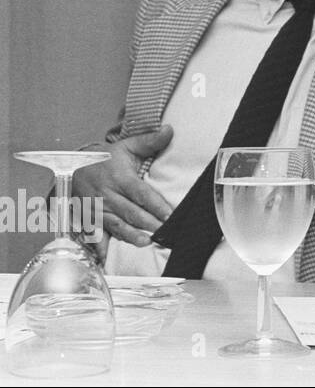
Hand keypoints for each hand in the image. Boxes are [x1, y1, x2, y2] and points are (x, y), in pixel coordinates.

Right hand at [70, 126, 174, 250]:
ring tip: (145, 243)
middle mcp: (108, 195)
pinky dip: (100, 246)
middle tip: (165, 234)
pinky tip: (107, 258)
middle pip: (131, 212)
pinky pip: (94, 234)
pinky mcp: (87, 218)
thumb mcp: (126, 146)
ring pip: (116, 224)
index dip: (156, 205)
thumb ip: (149, 140)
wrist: (71, 165)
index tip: (170, 215)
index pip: (142, 194)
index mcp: (120, 178)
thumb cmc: (104, 158)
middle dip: (149, 224)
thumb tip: (170, 130)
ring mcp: (97, 208)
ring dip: (130, 235)